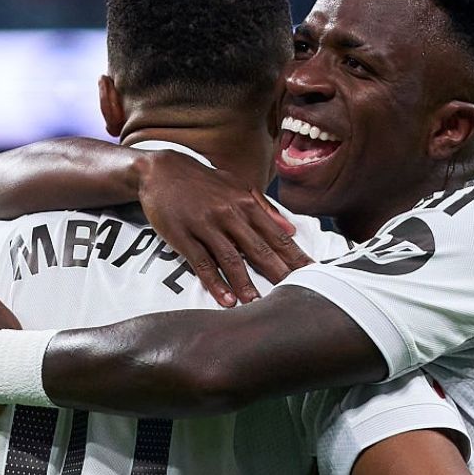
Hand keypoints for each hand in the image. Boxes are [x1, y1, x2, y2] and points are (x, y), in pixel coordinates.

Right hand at [136, 150, 312, 306]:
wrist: (161, 170)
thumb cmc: (203, 181)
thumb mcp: (237, 186)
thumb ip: (264, 208)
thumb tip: (290, 229)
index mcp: (245, 203)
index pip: (276, 235)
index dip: (295, 256)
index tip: (312, 272)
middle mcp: (228, 214)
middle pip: (258, 248)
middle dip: (279, 272)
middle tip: (295, 293)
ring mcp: (205, 225)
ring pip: (230, 258)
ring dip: (245, 283)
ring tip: (258, 304)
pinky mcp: (183, 235)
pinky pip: (201, 262)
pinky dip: (214, 282)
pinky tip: (225, 299)